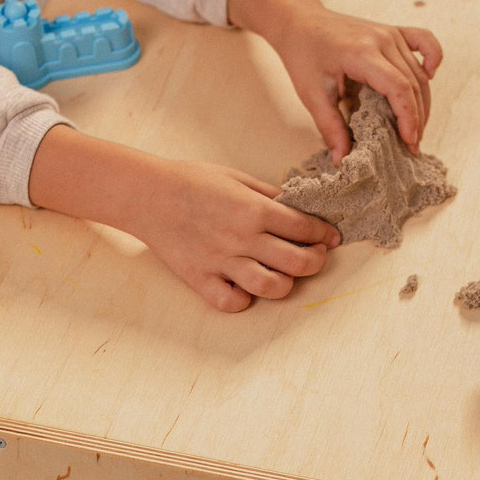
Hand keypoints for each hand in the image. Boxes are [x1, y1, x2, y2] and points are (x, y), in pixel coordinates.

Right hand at [28, 125, 338, 312]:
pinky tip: (246, 288)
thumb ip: (269, 195)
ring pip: (270, 287)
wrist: (148, 195)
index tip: (331, 237)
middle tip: (317, 256)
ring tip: (286, 275)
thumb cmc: (192, 181)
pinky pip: (231, 303)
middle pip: (298, 262)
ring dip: (286, 284)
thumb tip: (299, 208)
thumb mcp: (237, 177)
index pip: (305, 227)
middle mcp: (242, 239)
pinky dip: (244, 300)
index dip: (324, 233)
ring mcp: (221, 262)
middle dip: (316, 260)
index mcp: (253, 209)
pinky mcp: (201, 279)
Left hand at [227, 0, 442, 161]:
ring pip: (419, 71)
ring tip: (416, 129)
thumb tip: (342, 160)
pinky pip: (424, 41)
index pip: (399, 88)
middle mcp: (382, 40)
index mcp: (362, 53)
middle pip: (413, 83)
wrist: (301, 23)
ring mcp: (390, 33)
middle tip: (412, 146)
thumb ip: (331, 127)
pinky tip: (430, 77)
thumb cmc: (305, 56)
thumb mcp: (313, 95)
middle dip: (417, 118)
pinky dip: (433, 58)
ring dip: (423, 102)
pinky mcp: (393, 31)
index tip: (410, 142)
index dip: (409, 117)